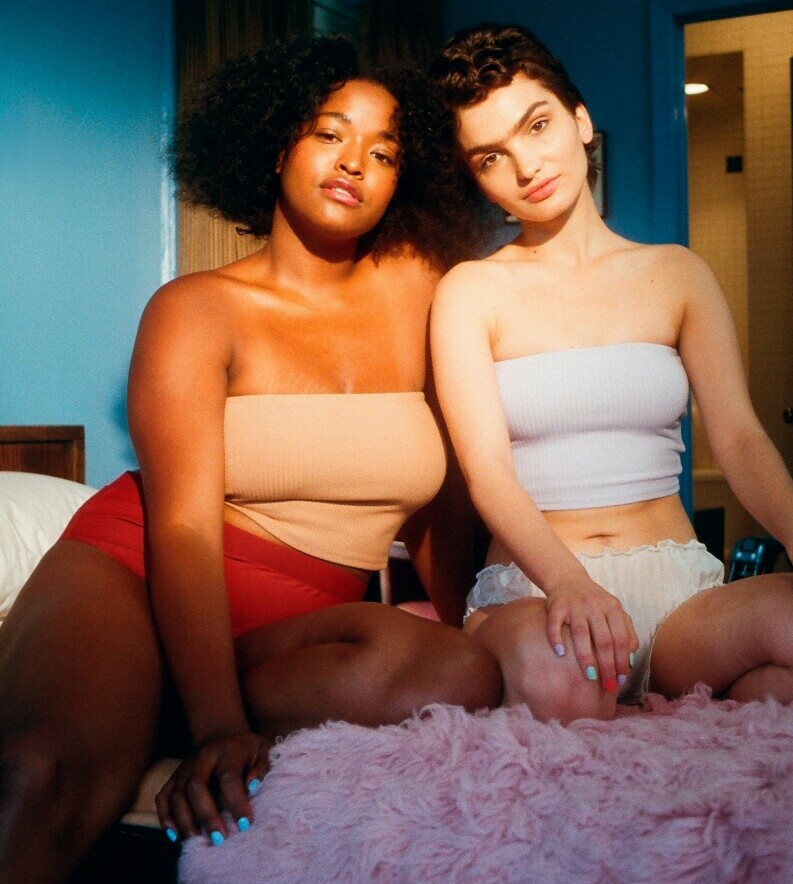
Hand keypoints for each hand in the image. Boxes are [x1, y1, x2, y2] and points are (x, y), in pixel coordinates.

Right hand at [156, 731, 270, 844]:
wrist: (226, 738)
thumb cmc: (248, 751)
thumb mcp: (263, 752)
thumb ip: (261, 768)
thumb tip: (252, 786)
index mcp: (227, 751)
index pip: (228, 777)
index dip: (236, 802)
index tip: (245, 824)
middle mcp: (202, 757)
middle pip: (196, 786)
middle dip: (206, 815)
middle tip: (219, 839)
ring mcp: (185, 767)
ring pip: (176, 795)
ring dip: (185, 821)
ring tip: (197, 841)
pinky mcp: (173, 777)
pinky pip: (162, 797)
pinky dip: (165, 817)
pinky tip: (175, 836)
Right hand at [545, 578, 638, 692]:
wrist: (567, 578)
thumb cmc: (594, 601)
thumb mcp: (614, 610)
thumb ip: (626, 631)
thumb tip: (631, 659)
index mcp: (612, 607)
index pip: (621, 638)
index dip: (622, 660)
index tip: (621, 680)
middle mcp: (595, 605)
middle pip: (604, 639)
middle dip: (607, 665)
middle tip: (607, 686)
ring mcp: (575, 605)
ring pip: (581, 633)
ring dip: (586, 657)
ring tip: (590, 676)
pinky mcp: (556, 606)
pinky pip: (555, 624)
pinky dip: (556, 638)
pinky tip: (560, 653)